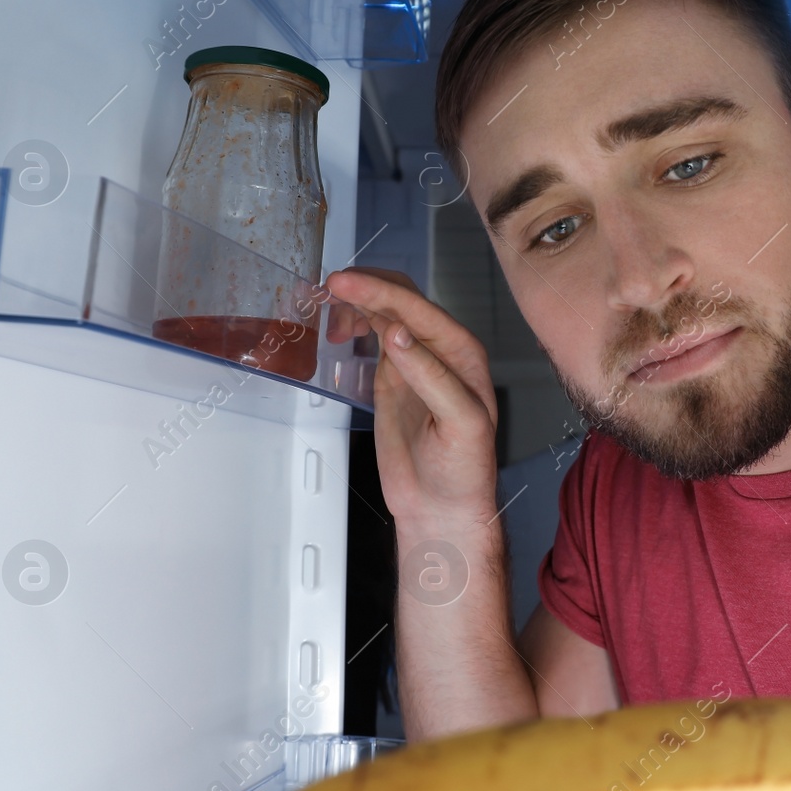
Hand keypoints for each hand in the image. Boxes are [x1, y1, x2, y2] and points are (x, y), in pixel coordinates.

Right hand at [324, 267, 499, 526]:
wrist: (443, 506)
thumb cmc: (464, 471)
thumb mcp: (460, 425)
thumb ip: (432, 377)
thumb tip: (399, 335)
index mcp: (463, 354)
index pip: (418, 310)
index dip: (380, 292)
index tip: (346, 284)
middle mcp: (440, 351)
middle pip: (402, 300)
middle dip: (366, 287)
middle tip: (329, 285)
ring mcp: (414, 361)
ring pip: (384, 313)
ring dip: (357, 301)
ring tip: (327, 303)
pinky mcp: (393, 376)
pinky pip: (373, 336)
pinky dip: (354, 323)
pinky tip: (337, 325)